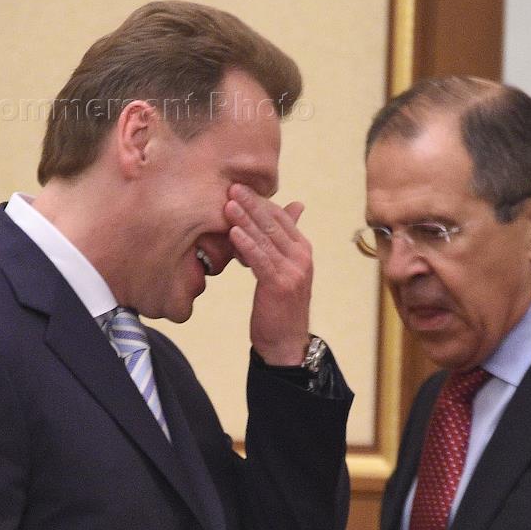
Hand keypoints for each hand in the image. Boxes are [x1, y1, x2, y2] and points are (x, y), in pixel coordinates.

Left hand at [225, 184, 311, 364]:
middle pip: (273, 224)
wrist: (286, 342)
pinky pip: (261, 260)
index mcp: (302, 249)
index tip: (240, 187)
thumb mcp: (283, 268)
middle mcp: (302, 257)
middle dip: (252, 204)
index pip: (281, 218)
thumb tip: (295, 206)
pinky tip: (234, 233)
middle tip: (232, 187)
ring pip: (266, 239)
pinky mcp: (280, 285)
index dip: (260, 202)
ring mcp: (293, 271)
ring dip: (245, 220)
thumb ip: (282, 240)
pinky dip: (247, 245)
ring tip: (227, 204)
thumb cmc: (280, 305)